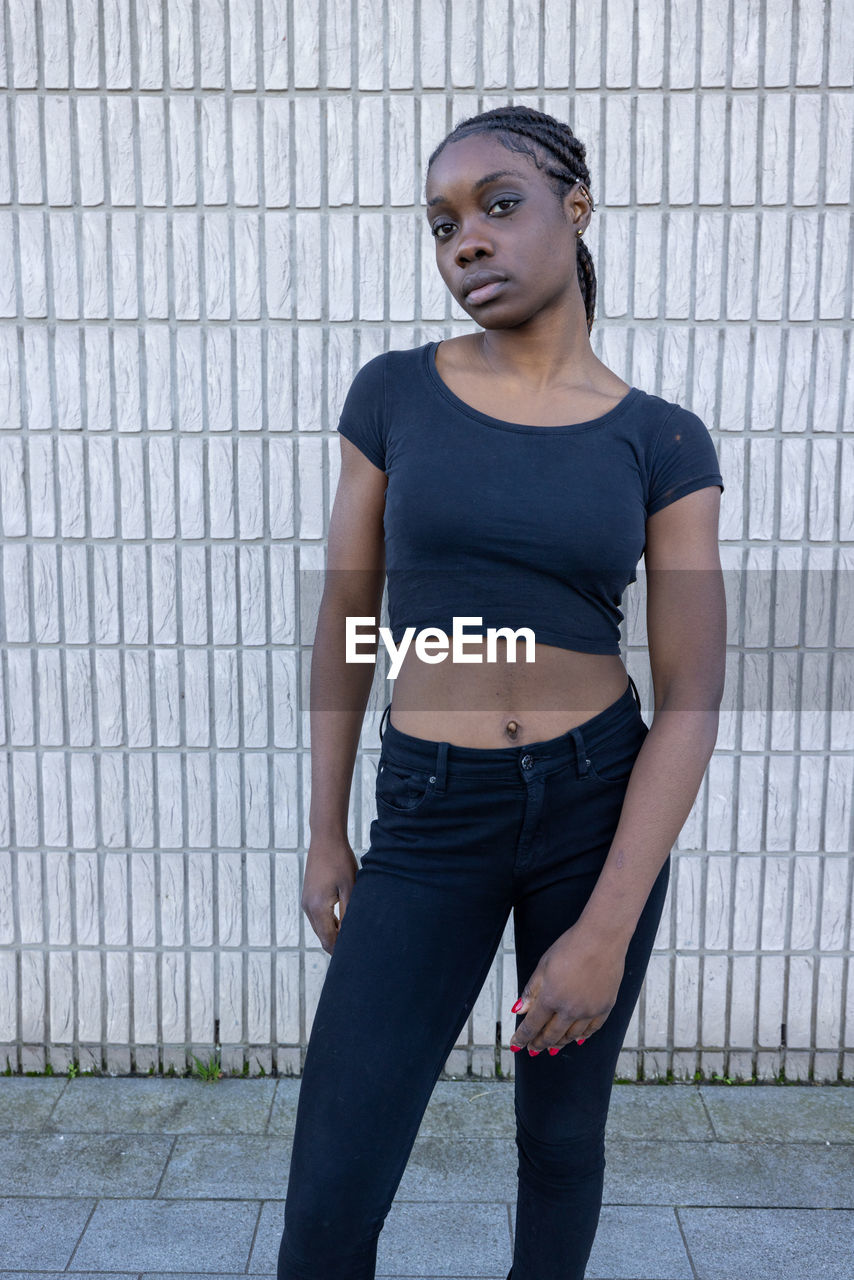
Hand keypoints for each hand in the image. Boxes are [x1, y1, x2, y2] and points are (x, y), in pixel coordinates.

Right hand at [301, 837, 358, 954]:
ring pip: (320, 928)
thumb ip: (349, 913)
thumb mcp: (350, 888)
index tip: (354, 958)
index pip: (328, 939)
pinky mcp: (308, 896)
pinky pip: (317, 917)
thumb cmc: (341, 861)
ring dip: (333, 934)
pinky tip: (343, 923)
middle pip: (322, 936)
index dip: (340, 951)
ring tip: (352, 939)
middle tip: (356, 952)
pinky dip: (329, 923)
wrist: (325, 839)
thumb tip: (352, 935)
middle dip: (337, 945)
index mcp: (317, 908)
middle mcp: (307, 907)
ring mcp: (305, 902)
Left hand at [509, 923, 625, 1054]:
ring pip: (571, 1036)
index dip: (522, 1037)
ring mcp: (589, 1010)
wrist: (602, 938)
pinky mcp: (605, 1007)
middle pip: (551, 1035)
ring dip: (559, 1043)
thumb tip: (518, 1010)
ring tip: (551, 1046)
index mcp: (551, 997)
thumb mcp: (544, 966)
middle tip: (533, 1049)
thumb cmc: (570, 947)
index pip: (532, 1024)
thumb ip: (531, 991)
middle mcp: (570, 1009)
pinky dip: (581, 1037)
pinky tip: (576, 1039)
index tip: (516, 1045)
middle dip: (539, 1044)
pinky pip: (591, 1030)